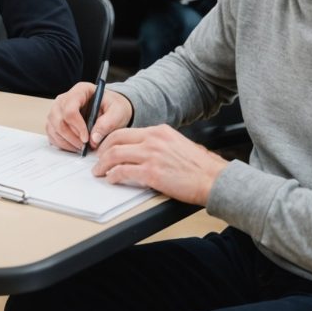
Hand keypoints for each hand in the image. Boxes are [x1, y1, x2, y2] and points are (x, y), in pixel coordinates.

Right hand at [46, 83, 133, 151]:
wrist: (111, 109)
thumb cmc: (113, 107)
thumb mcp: (118, 112)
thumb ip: (107, 124)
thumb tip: (94, 139)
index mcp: (81, 90)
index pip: (70, 108)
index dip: (77, 126)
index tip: (87, 138)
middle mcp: (65, 98)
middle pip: (58, 119)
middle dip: (71, 136)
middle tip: (85, 146)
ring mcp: (57, 109)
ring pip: (53, 127)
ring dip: (66, 141)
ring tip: (81, 147)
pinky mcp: (55, 121)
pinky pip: (52, 134)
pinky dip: (61, 143)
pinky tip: (75, 146)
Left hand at [93, 124, 227, 205]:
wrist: (214, 179)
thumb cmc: (200, 167)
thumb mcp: (178, 145)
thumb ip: (159, 144)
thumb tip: (142, 152)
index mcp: (160, 131)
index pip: (126, 131)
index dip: (111, 141)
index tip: (105, 149)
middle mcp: (154, 139)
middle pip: (115, 139)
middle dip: (102, 151)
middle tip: (97, 160)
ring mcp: (151, 155)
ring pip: (115, 155)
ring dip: (102, 164)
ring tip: (99, 172)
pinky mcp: (151, 173)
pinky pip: (122, 172)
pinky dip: (112, 176)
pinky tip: (111, 179)